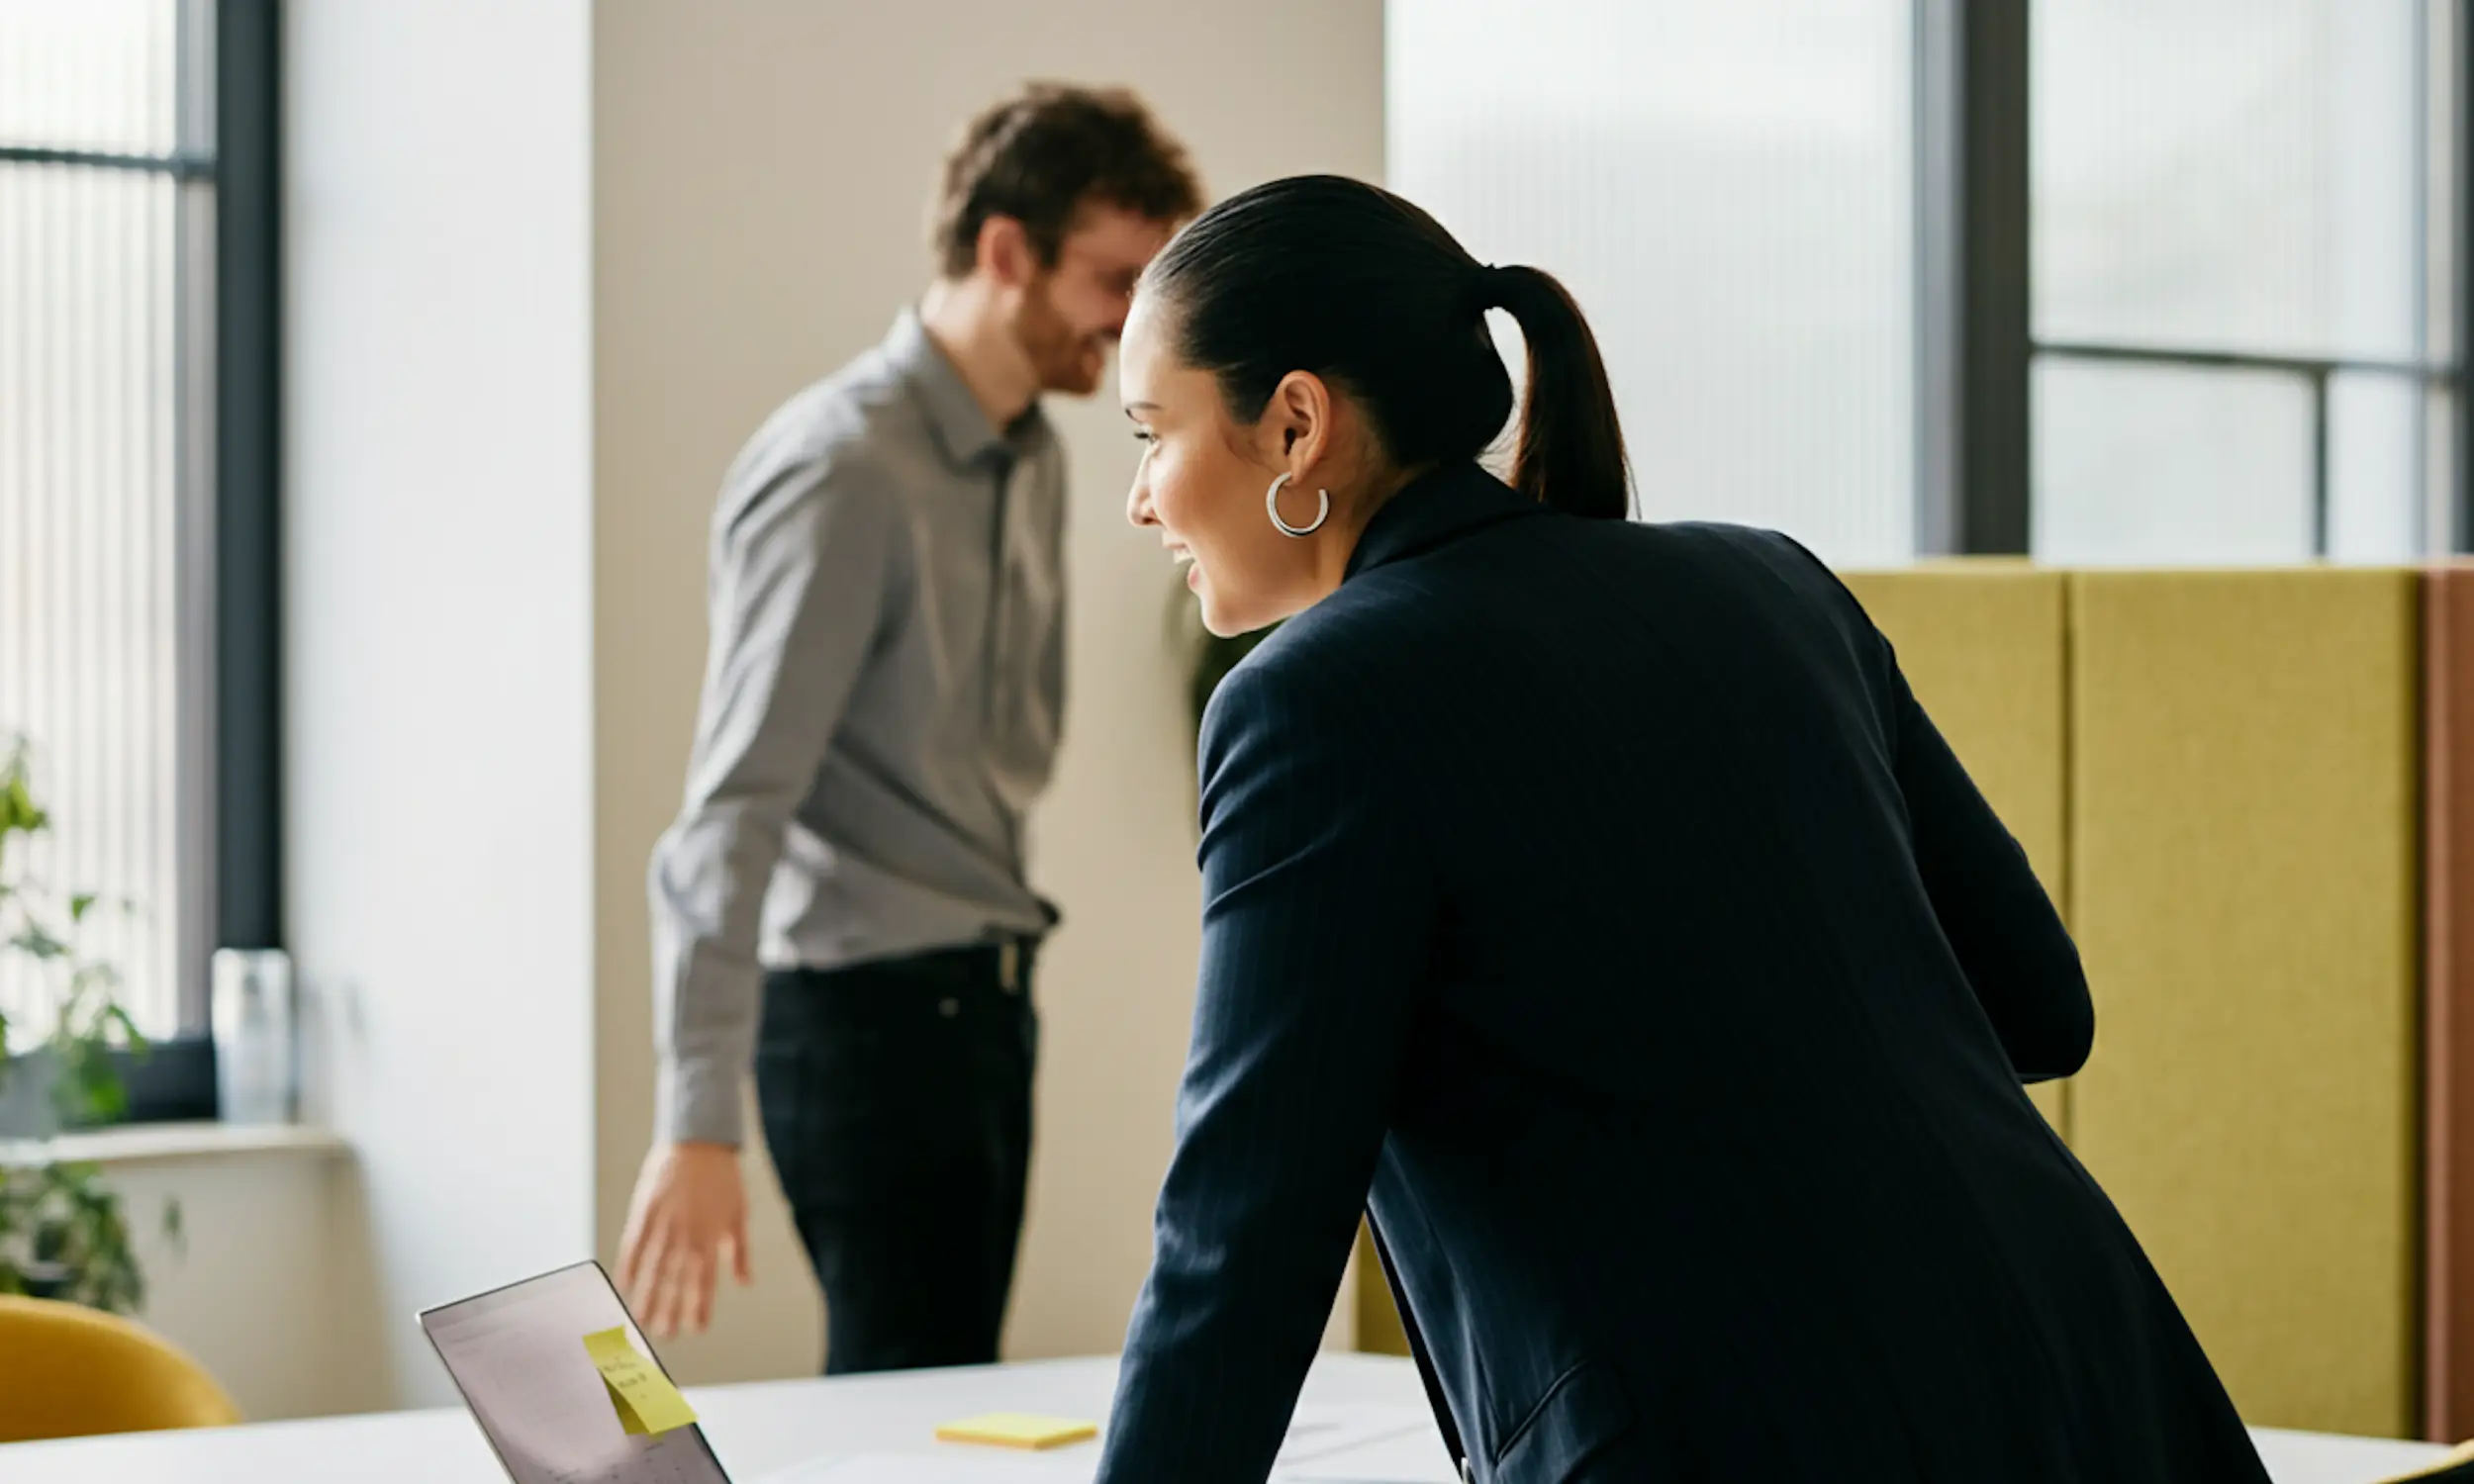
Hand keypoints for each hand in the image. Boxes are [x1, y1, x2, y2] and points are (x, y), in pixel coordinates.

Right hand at [616, 1141, 750, 1338]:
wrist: (699, 1140)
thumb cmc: (722, 1178)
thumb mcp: (738, 1215)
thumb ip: (740, 1252)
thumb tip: (745, 1282)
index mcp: (711, 1237)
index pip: (704, 1280)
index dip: (699, 1306)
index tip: (695, 1329)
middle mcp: (686, 1235)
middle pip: (676, 1280)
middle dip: (669, 1310)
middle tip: (663, 1335)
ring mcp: (664, 1224)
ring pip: (653, 1268)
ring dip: (647, 1296)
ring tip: (640, 1319)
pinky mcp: (644, 1211)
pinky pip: (634, 1244)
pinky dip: (629, 1265)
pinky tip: (625, 1284)